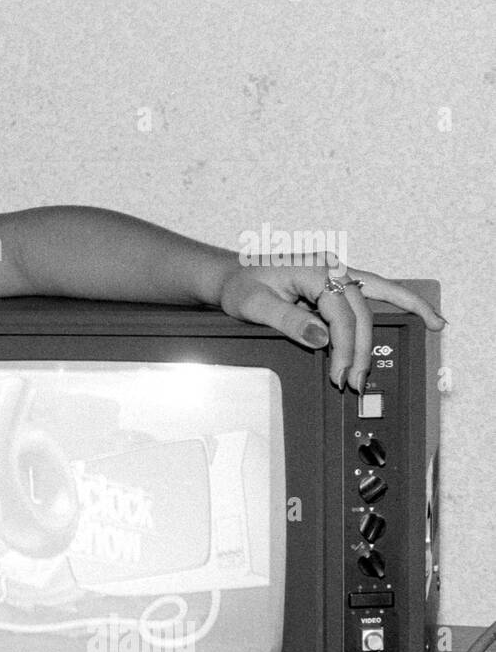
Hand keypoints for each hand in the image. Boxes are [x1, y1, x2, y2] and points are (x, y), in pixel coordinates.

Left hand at [217, 257, 445, 391]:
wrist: (230, 276)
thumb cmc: (239, 286)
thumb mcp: (253, 305)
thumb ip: (287, 320)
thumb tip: (322, 338)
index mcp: (314, 269)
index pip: (341, 313)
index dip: (345, 347)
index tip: (340, 374)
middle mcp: (332, 267)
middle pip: (362, 311)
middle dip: (361, 350)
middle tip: (354, 383)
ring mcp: (337, 273)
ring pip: (374, 302)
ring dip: (377, 335)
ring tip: (377, 366)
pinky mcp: (336, 283)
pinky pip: (372, 295)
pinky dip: (395, 307)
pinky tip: (422, 316)